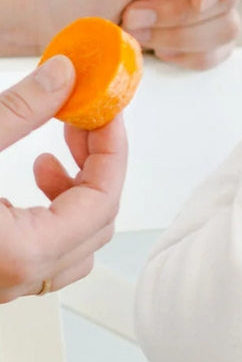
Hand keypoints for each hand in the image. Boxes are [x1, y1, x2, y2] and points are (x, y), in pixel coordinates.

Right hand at [0, 57, 127, 302]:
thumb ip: (19, 110)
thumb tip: (64, 77)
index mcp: (23, 253)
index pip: (104, 198)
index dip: (111, 148)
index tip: (106, 111)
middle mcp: (20, 278)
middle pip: (97, 220)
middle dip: (97, 164)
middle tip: (82, 122)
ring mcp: (5, 283)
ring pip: (76, 243)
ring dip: (76, 192)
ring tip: (52, 154)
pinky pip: (47, 252)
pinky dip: (51, 214)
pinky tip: (29, 181)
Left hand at [23, 0, 241, 68]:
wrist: (51, 23)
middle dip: (183, 12)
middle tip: (137, 12)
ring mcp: (199, 4)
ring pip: (228, 28)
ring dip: (177, 36)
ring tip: (134, 28)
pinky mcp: (196, 38)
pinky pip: (218, 54)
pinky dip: (185, 55)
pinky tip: (155, 46)